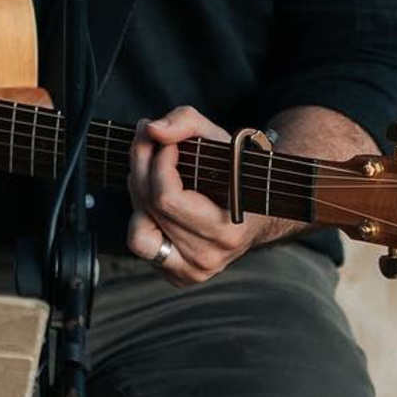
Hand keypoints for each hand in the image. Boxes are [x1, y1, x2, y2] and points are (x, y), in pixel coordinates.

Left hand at [126, 108, 290, 284]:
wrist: (257, 209)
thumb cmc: (237, 172)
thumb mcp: (218, 138)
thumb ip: (186, 122)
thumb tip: (153, 130)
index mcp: (229, 230)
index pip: (167, 198)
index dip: (157, 161)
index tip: (164, 142)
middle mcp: (210, 256)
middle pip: (150, 208)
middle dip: (142, 166)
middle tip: (150, 144)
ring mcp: (193, 270)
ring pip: (139, 231)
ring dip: (139, 194)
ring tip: (152, 174)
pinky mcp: (179, 274)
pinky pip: (142, 245)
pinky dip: (142, 218)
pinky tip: (157, 201)